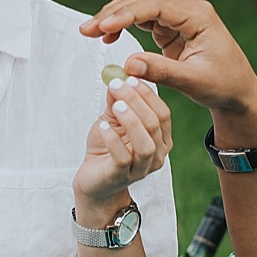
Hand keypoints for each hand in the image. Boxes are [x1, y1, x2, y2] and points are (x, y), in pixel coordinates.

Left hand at [73, 75, 172, 212]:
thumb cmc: (106, 149)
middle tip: (118, 86)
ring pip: (146, 144)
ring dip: (131, 120)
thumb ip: (116, 101)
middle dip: (137, 101)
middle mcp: (158, 154)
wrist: (93, 180)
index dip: (147, 94)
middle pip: (155, 124)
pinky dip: (113, 139)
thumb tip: (117, 77)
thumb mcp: (112, 120)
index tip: (130, 77)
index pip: (163, 113)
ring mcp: (141, 168)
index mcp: (161, 138)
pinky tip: (103, 126)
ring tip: (116, 106)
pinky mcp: (122, 177)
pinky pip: (122, 158)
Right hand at [81, 0, 256, 115]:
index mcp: (198, 16)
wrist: (237, 89)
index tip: (103, 27)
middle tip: (87, 30)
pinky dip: (123, 25)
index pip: (155, 6)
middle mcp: (188, 9)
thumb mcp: (192, 81)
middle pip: (143, 1)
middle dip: (113, 13)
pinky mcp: (171, 26)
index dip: (126, 14)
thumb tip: (128, 65)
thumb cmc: (222, 84)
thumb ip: (161, 72)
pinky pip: (142, 19)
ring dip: (114, 17)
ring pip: (139, 6)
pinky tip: (108, 36)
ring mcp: (178, 15)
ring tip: (90, 32)